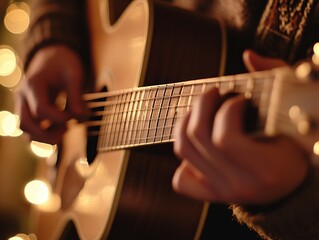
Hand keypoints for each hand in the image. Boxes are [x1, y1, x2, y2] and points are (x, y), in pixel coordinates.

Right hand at [15, 45, 87, 143]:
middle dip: (48, 133)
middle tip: (68, 128)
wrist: (52, 56)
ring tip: (65, 130)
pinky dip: (44, 134)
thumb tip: (80, 117)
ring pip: (25, 131)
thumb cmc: (64, 63)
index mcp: (33, 84)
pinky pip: (31, 129)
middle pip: (25, 124)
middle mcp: (23, 96)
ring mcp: (23, 104)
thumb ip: (77, 95)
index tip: (74, 116)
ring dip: (45, 137)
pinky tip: (61, 129)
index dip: (60, 118)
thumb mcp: (74, 74)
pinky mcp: (28, 110)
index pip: (41, 110)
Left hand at [172, 50, 309, 204]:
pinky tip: (198, 145)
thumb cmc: (296, 145)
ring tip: (200, 110)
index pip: (225, 139)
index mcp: (266, 170)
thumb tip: (248, 56)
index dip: (227, 110)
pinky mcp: (211, 194)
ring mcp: (222, 191)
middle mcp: (240, 184)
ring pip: (183, 150)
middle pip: (198, 138)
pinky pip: (181, 180)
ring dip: (186, 122)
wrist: (293, 185)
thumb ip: (276, 79)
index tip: (238, 99)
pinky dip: (184, 158)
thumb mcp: (294, 112)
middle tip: (214, 94)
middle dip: (202, 105)